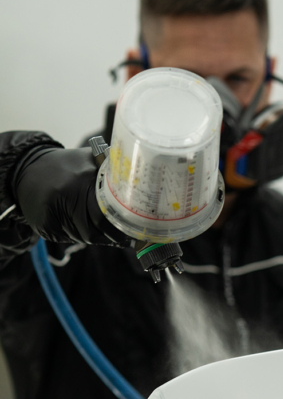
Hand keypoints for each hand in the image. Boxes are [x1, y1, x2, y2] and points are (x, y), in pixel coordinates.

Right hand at [13, 147, 129, 246]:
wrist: (26, 169)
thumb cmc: (65, 165)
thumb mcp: (88, 158)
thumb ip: (110, 169)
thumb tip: (141, 187)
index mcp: (81, 179)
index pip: (105, 213)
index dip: (120, 226)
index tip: (133, 232)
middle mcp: (65, 196)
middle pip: (94, 230)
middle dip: (111, 237)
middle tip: (125, 240)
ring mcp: (52, 213)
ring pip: (82, 237)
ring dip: (95, 237)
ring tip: (103, 231)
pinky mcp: (44, 225)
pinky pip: (67, 238)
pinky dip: (77, 235)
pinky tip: (78, 224)